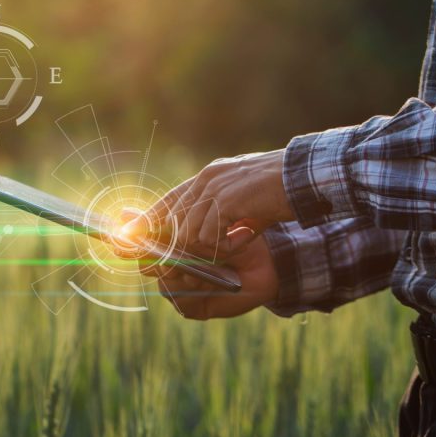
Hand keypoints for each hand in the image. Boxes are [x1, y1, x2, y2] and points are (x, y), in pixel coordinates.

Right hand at [115, 209, 278, 318]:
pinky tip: (211, 278)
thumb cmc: (233, 236)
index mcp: (164, 250)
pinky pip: (180, 299)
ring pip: (163, 282)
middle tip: (177, 244)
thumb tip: (121, 214)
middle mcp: (167, 272)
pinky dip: (195, 286)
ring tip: (205, 261)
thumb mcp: (198, 221)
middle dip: (161, 253)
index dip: (128, 244)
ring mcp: (178, 291)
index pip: (136, 249)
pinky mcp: (192, 307)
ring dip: (184, 269)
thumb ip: (162, 219)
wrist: (266, 261)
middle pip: (146, 266)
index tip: (122, 236)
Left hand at [120, 150, 292, 256]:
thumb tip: (194, 238)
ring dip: (211, 248)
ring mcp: (214, 188)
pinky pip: (209, 239)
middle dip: (174, 248)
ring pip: (188, 235)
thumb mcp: (244, 202)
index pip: (169, 202)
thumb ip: (217, 212)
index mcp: (210, 177)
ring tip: (240, 241)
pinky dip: (226, 247)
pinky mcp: (224, 201)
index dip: (148, 222)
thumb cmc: (280, 193)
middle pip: (171, 222)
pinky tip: (247, 237)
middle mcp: (207, 180)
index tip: (128, 239)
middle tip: (189, 259)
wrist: (307, 178)